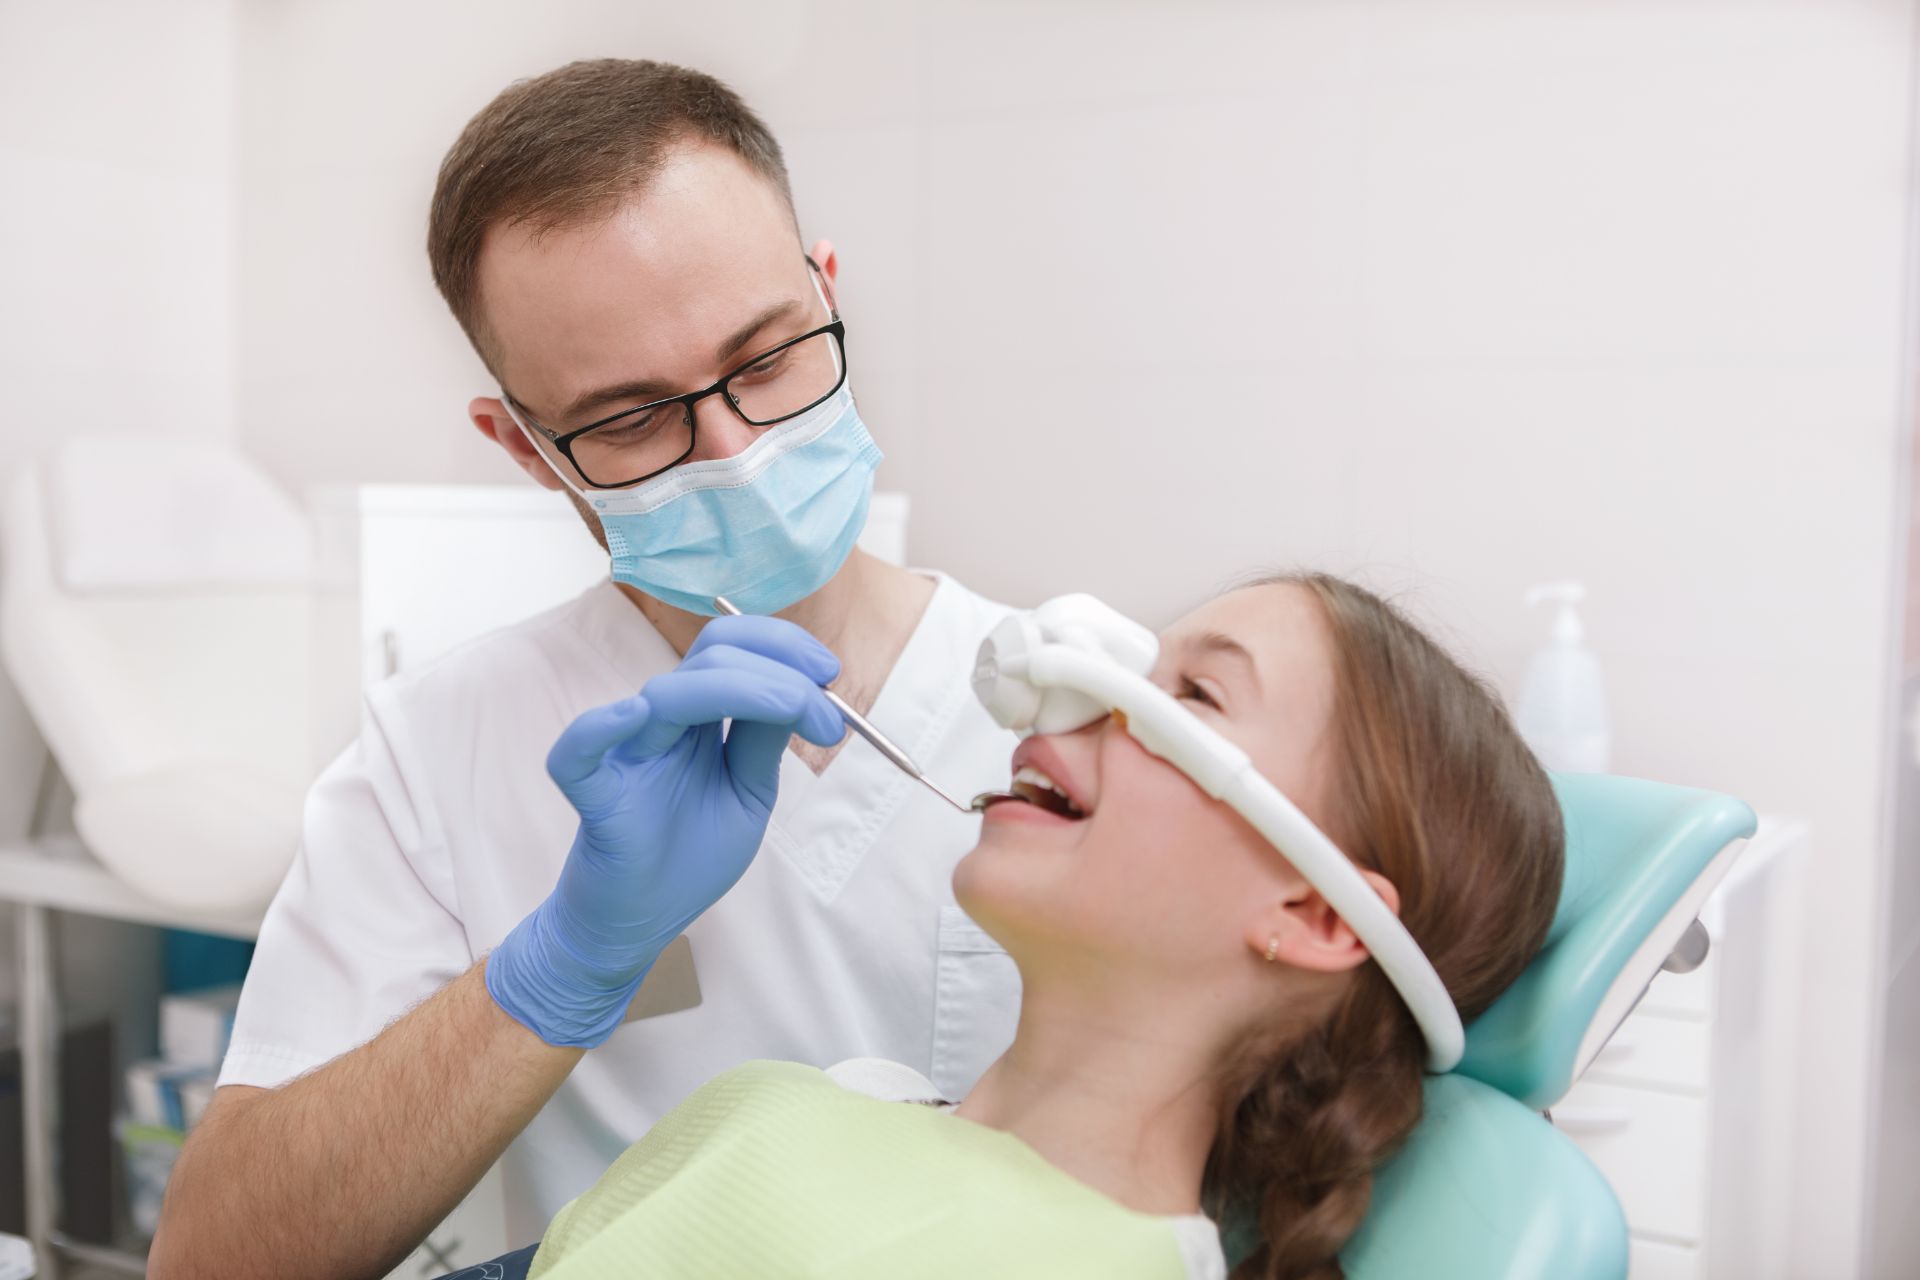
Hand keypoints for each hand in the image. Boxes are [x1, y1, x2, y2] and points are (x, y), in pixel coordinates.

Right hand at [486, 615, 845, 1046]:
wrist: (644, 920)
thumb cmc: (691, 854)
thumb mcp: (748, 791)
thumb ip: (764, 742)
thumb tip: (809, 693)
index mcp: (697, 718)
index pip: (730, 650)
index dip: (782, 647)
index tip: (830, 674)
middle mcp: (661, 724)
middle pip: (709, 660)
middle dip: (778, 672)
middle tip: (827, 714)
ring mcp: (625, 756)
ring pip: (667, 695)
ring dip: (740, 689)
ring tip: (793, 713)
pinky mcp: (596, 797)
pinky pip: (577, 755)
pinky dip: (599, 728)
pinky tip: (636, 715)